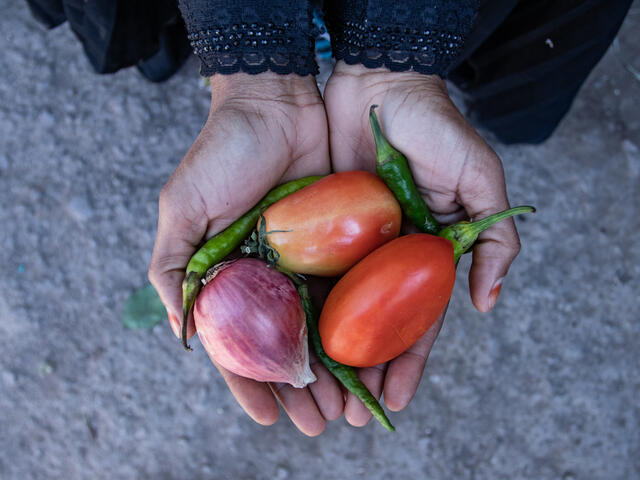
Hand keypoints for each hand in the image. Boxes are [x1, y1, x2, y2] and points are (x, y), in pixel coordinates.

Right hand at [148, 73, 342, 435]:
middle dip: (300, 388)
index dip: (249, 383)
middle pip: (285, 345)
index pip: (238, 343)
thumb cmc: (221, 152)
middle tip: (319, 423)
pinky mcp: (339, 244)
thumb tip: (184, 331)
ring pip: (321, 329)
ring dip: (333, 371)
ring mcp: (306, 262)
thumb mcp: (183, 209)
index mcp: (230, 276)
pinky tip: (372, 360)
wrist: (275, 102)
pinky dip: (358, 329)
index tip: (266, 419)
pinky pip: (350, 293)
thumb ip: (175, 268)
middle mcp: (269, 277)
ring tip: (348, 408)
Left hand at [323, 62, 521, 424]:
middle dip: (361, 372)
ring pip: (334, 311)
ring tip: (314, 395)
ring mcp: (346, 246)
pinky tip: (288, 341)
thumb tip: (489, 302)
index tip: (393, 401)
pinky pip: (303, 274)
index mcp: (423, 256)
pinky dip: (297, 309)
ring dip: (325, 354)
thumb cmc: (434, 126)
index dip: (406, 364)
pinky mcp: (313, 227)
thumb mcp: (479, 177)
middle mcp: (383, 259)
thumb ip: (495, 238)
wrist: (378, 81)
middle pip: (370, 327)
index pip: (416, 323)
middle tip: (345, 414)